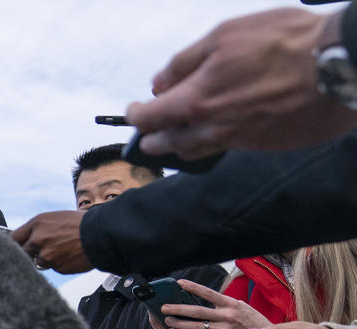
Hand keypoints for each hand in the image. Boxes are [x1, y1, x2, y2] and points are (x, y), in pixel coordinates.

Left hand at [11, 210, 92, 273]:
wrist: (99, 234)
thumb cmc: (80, 223)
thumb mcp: (55, 219)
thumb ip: (39, 229)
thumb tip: (28, 239)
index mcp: (37, 224)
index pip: (14, 238)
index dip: (16, 244)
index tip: (17, 247)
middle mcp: (38, 239)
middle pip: (24, 252)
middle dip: (32, 253)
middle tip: (46, 249)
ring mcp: (47, 255)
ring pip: (39, 262)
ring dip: (48, 259)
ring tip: (63, 249)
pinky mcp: (57, 267)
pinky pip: (54, 268)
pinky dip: (60, 264)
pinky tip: (70, 255)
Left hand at [126, 8, 356, 159]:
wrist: (340, 67)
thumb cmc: (282, 42)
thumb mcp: (224, 37)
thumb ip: (185, 62)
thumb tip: (159, 82)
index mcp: (197, 101)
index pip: (150, 119)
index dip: (135, 116)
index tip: (133, 111)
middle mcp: (213, 128)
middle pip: (168, 144)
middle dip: (152, 139)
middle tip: (146, 134)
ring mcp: (240, 141)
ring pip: (197, 152)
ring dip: (179, 146)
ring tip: (174, 138)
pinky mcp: (264, 146)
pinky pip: (227, 149)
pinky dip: (213, 143)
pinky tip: (216, 133)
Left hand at [162, 279, 273, 328]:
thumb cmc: (254, 321)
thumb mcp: (242, 305)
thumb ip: (224, 303)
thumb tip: (208, 297)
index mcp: (231, 304)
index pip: (209, 293)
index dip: (194, 287)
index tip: (180, 283)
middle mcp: (227, 316)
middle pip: (198, 311)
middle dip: (179, 309)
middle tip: (164, 307)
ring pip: (197, 326)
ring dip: (180, 323)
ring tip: (168, 320)